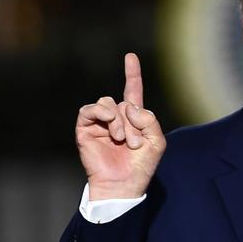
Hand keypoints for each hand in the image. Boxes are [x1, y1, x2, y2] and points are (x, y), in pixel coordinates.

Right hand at [76, 53, 165, 199]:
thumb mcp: (156, 141)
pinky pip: (90, 110)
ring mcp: (100, 123)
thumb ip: (149, 120)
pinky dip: (101, 113)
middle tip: (135, 144)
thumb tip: (129, 106)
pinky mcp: (85, 130)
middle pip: (124, 102)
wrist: (123, 185)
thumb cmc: (141, 166)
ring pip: (108, 104)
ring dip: (119, 121)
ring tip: (122, 140)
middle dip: (133, 122)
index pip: (132, 90)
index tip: (130, 56)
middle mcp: (116, 118)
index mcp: (134, 118)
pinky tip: (109, 124)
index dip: (132, 73)